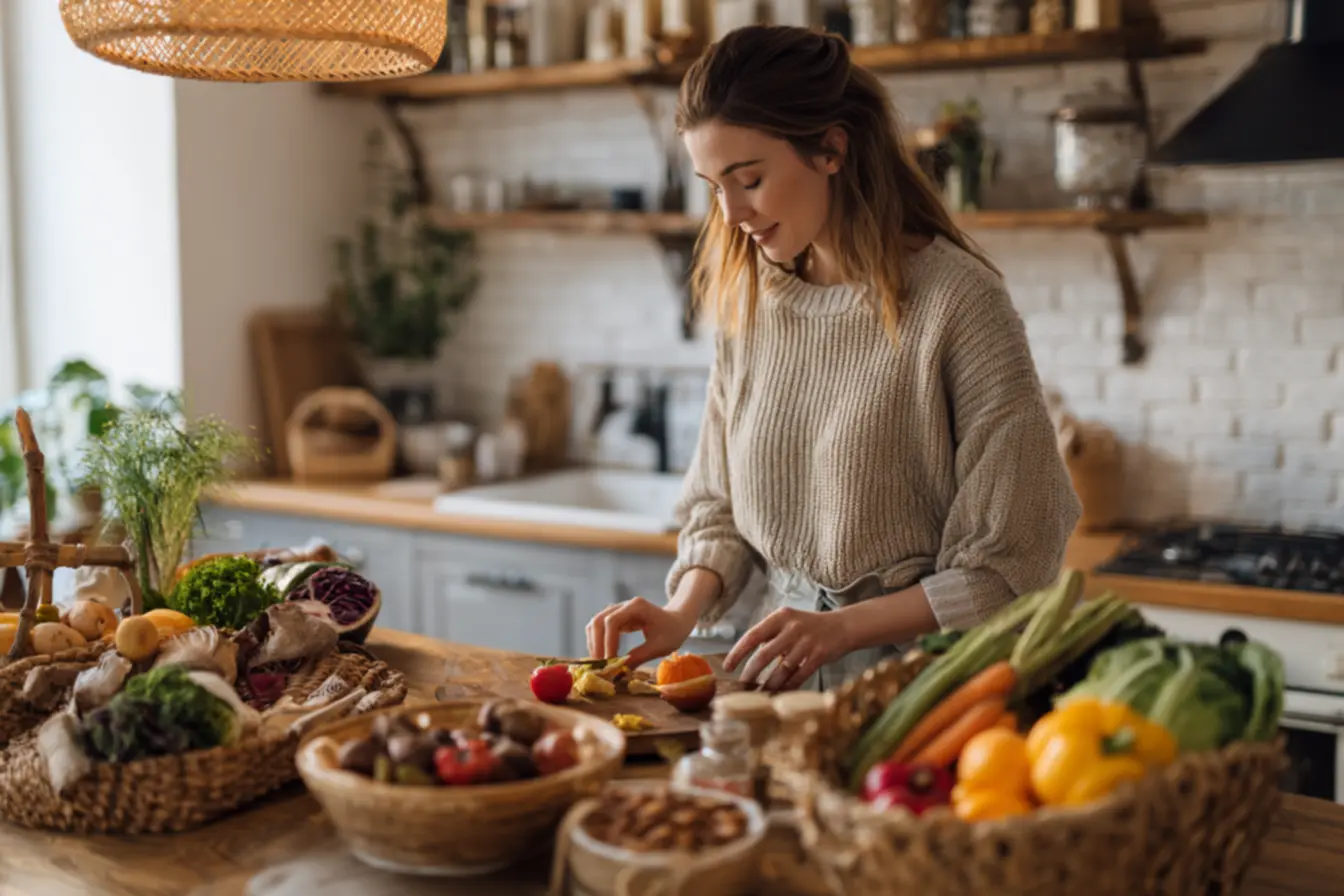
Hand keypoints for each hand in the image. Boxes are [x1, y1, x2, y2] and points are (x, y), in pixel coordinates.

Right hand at [586, 596, 698, 667]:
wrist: (678, 620)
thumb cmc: (672, 631)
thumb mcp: (659, 647)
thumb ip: (638, 657)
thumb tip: (619, 672)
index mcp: (637, 607)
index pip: (612, 622)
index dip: (607, 642)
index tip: (609, 661)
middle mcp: (624, 605)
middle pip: (599, 620)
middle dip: (596, 643)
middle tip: (599, 665)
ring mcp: (618, 610)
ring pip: (596, 624)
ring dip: (594, 643)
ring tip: (599, 663)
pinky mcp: (617, 619)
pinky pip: (601, 629)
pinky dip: (599, 642)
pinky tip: (603, 656)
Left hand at [724, 607, 852, 691]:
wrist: (842, 626)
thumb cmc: (808, 627)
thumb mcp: (788, 622)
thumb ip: (769, 635)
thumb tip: (744, 657)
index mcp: (780, 617)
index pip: (752, 636)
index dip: (737, 653)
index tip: (727, 667)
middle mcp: (792, 628)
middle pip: (764, 655)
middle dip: (750, 674)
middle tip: (742, 686)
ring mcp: (807, 642)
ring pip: (781, 670)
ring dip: (769, 685)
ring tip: (759, 694)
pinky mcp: (819, 655)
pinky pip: (799, 676)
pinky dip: (787, 686)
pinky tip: (780, 692)